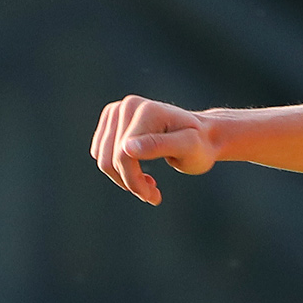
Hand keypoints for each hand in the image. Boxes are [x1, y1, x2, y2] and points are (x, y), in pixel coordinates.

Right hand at [92, 96, 220, 200]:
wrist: (202, 135)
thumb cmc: (199, 145)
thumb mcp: (188, 148)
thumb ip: (160, 146)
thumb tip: (126, 148)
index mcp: (145, 111)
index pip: (124, 155)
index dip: (135, 181)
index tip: (155, 197)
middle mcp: (126, 106)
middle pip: (110, 158)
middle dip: (130, 182)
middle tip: (153, 195)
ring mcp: (116, 111)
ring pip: (102, 158)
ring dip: (123, 179)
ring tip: (149, 185)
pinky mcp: (111, 120)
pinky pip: (101, 153)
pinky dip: (118, 169)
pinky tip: (139, 173)